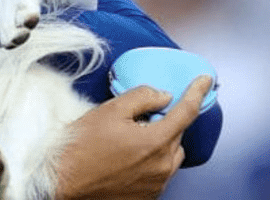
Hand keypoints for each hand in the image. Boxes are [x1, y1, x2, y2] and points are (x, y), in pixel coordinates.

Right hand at [56, 75, 213, 198]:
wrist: (64, 179)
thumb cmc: (82, 146)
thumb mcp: (110, 110)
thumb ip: (142, 97)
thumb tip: (163, 96)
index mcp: (156, 142)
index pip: (187, 111)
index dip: (197, 92)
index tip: (205, 80)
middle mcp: (162, 166)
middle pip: (177, 134)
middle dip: (165, 121)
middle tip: (140, 117)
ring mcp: (157, 183)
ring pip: (171, 154)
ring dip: (160, 142)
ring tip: (132, 139)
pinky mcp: (149, 195)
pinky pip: (161, 172)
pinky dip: (153, 160)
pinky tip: (129, 157)